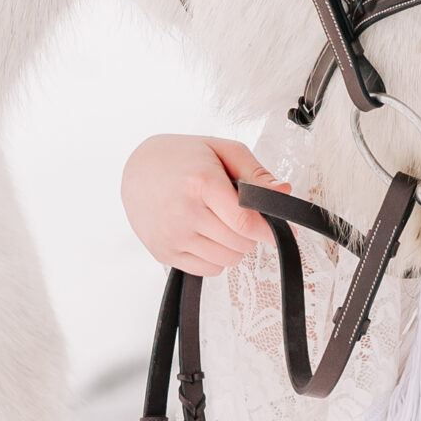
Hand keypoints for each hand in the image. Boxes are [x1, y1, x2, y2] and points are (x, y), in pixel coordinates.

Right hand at [120, 134, 289, 275]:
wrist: (136, 169)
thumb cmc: (183, 157)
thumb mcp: (222, 150)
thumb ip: (256, 172)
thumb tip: (284, 192)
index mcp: (201, 183)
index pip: (245, 221)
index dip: (268, 230)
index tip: (280, 230)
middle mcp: (185, 213)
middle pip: (240, 244)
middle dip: (250, 233)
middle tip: (239, 215)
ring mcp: (172, 236)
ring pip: (228, 260)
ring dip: (234, 246)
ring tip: (221, 223)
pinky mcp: (164, 253)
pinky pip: (209, 270)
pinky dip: (216, 257)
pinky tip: (206, 235)